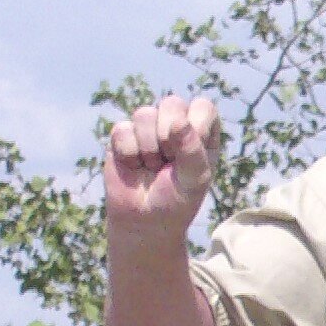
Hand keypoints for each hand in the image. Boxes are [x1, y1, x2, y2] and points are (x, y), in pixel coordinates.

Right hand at [105, 94, 221, 237]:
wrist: (144, 222)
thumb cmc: (177, 201)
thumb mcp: (194, 180)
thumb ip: (192, 150)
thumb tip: (178, 122)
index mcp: (201, 132)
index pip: (202, 107)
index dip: (196, 125)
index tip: (192, 152)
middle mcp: (175, 124)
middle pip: (171, 103)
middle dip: (169, 137)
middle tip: (169, 162)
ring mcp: (148, 128)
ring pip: (144, 114)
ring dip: (148, 147)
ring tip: (152, 166)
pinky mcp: (123, 135)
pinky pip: (122, 129)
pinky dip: (129, 152)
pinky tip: (133, 165)